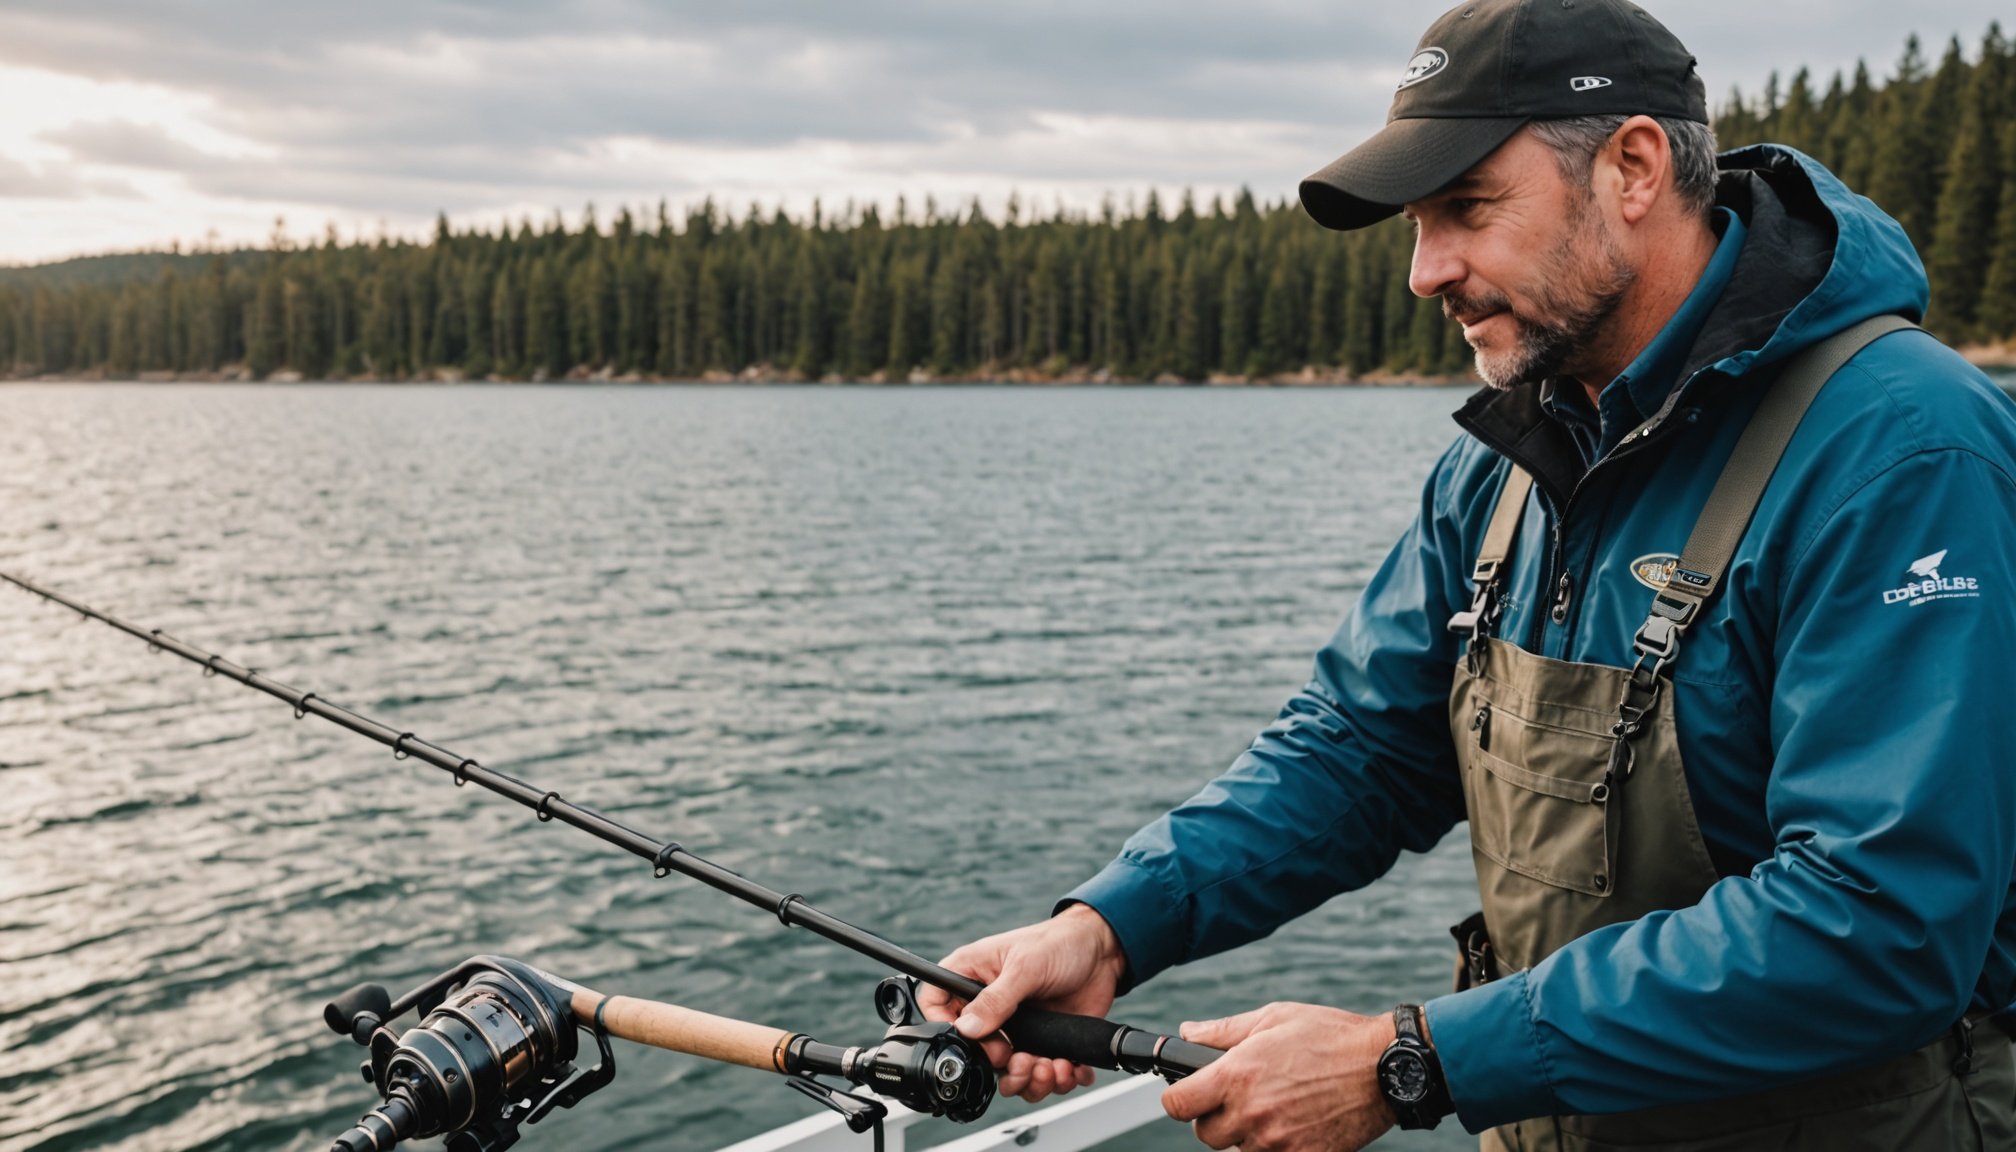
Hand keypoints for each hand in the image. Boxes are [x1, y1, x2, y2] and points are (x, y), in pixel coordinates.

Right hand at [917, 904, 1128, 1101]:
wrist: (1102, 951)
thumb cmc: (1058, 943)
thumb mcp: (1024, 966)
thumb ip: (995, 999)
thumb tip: (968, 1028)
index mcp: (972, 976)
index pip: (936, 1005)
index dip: (946, 1028)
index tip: (973, 1042)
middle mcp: (990, 1007)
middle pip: (975, 1054)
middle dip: (1001, 1066)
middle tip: (1021, 1058)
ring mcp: (1016, 1029)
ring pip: (1009, 1074)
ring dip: (1030, 1080)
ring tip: (1050, 1066)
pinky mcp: (1043, 1043)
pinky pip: (1042, 1076)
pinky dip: (1058, 1080)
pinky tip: (1069, 1066)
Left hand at [1161, 1002, 1398, 1151]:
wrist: (1384, 1067)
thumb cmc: (1330, 1035)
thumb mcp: (1273, 1018)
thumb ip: (1222, 1031)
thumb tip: (1187, 1032)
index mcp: (1237, 1075)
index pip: (1177, 1104)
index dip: (1179, 1098)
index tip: (1189, 1093)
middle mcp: (1252, 1113)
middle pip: (1205, 1134)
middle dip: (1214, 1117)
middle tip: (1238, 1098)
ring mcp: (1277, 1142)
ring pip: (1238, 1150)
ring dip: (1247, 1134)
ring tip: (1274, 1107)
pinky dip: (1276, 1147)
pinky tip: (1293, 1124)